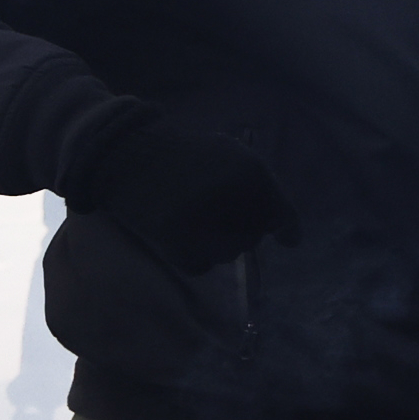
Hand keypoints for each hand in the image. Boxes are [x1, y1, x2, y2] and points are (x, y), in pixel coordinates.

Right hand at [69, 107, 289, 276]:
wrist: (124, 154)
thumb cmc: (186, 155)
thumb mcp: (234, 158)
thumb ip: (270, 194)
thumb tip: (294, 243)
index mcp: (247, 169)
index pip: (279, 214)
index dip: (281, 224)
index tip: (279, 233)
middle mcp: (227, 194)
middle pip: (253, 237)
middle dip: (242, 228)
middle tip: (214, 209)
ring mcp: (198, 219)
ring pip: (229, 253)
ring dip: (220, 242)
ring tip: (196, 218)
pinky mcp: (172, 240)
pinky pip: (201, 266)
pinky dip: (195, 255)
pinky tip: (182, 233)